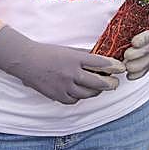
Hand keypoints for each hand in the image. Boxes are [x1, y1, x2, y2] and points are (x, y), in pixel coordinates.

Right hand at [0, 26, 124, 104]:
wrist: (26, 61)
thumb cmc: (49, 53)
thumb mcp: (70, 50)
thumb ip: (86, 56)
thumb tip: (104, 60)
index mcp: (75, 58)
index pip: (101, 63)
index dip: (114, 67)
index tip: (121, 68)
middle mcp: (71, 73)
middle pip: (98, 82)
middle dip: (110, 84)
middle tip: (115, 83)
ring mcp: (63, 86)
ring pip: (87, 93)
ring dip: (96, 91)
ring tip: (100, 88)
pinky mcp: (56, 95)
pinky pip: (74, 100)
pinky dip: (80, 97)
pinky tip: (82, 92)